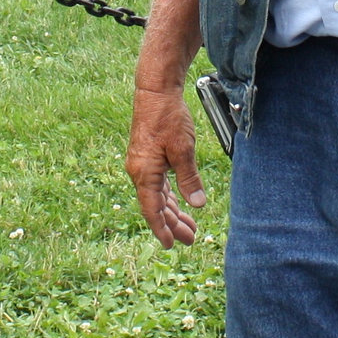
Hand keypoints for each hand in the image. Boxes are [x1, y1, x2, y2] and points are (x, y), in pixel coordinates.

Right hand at [128, 81, 206, 249]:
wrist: (155, 92)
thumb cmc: (167, 118)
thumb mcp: (183, 150)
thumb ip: (189, 178)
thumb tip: (197, 204)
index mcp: (144, 173)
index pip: (152, 210)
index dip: (162, 229)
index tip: (172, 245)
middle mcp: (140, 172)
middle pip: (156, 206)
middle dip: (173, 224)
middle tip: (191, 239)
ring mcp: (143, 165)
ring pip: (158, 196)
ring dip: (173, 212)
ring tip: (189, 226)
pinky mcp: (149, 157)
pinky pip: (158, 184)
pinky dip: (170, 197)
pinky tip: (180, 203)